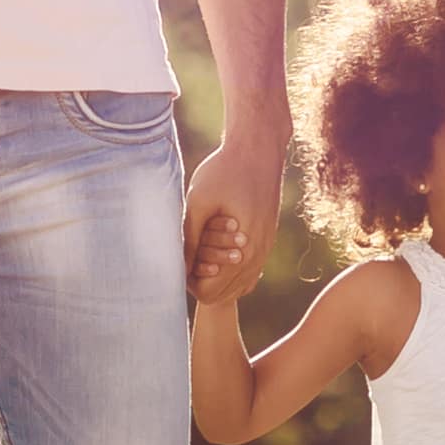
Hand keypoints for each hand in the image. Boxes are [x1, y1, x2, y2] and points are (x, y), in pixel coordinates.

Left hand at [182, 118, 284, 306]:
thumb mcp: (198, 202)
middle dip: (202, 280)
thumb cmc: (225, 171)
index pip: (210, 294)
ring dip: (218, 275)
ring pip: (239, 286)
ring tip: (201, 250)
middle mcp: (258, 256)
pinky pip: (250, 272)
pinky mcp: (268, 239)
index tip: (179, 259)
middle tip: (188, 253)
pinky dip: (232, 270)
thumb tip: (176, 267)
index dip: (188, 283)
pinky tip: (217, 250)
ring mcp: (266, 249)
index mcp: (242, 250)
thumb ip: (188, 238)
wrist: (258, 150)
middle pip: (224, 294)